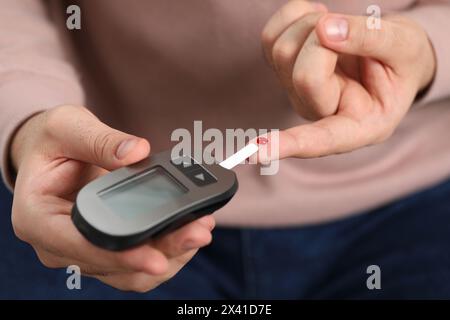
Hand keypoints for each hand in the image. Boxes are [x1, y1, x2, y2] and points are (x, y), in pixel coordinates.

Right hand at [10, 105, 214, 291]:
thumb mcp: (67, 127)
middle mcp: (60, 244)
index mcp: (38, 217)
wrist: (55, 153)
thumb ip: (100, 140)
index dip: (122, 255)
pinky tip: (187, 229)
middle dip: (161, 252)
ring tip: (200, 228)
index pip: (82, 247)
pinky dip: (166, 250)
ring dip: (171, 255)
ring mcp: (84, 251)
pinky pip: (138, 262)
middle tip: (198, 232)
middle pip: (115, 264)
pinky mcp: (106, 250)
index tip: (156, 256)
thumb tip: (137, 152)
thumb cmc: (53, 142)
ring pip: (132, 273)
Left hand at [258, 1, 435, 160]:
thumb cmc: (401, 60)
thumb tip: (326, 31)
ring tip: (338, 28)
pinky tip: (318, 24)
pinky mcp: (282, 69)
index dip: (293, 144)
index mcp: (361, 125)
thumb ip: (372, 39)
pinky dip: (294, 16)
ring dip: (310, 24)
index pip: (323, 139)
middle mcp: (321, 114)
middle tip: (348, 29)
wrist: (389, 51)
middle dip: (325, 41)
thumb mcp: (406, 48)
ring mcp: (297, 93)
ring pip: (282, 52)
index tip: (259, 152)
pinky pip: (271, 36)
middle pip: (304, 76)